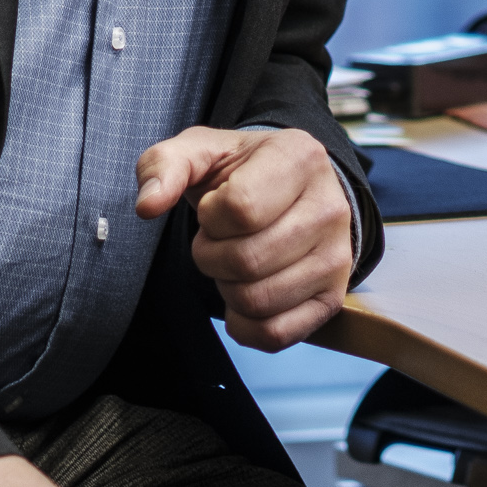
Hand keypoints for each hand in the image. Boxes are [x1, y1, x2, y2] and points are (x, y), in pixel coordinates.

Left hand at [138, 122, 354, 350]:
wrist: (289, 189)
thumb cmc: (240, 172)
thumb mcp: (200, 152)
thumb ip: (164, 166)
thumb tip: (148, 205)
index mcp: (300, 157)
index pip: (241, 209)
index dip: (210, 217)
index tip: (215, 208)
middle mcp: (331, 207)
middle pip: (247, 261)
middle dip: (210, 256)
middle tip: (217, 240)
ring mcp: (337, 258)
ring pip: (258, 301)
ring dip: (226, 288)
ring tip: (234, 261)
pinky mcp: (331, 298)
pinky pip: (276, 334)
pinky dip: (243, 324)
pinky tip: (243, 294)